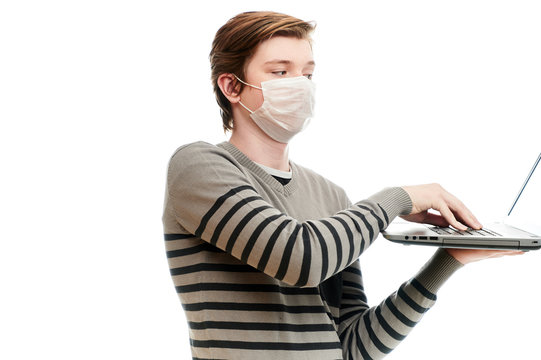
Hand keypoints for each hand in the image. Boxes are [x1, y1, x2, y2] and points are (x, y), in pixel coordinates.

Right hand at [400, 183, 523, 263]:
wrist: (393, 200)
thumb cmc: (404, 206)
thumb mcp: (424, 215)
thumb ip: (437, 219)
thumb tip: (449, 224)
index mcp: (435, 191)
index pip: (453, 203)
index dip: (463, 213)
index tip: (470, 222)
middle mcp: (438, 189)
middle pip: (459, 204)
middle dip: (469, 216)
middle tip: (478, 225)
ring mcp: (437, 192)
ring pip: (457, 206)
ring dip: (467, 218)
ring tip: (475, 227)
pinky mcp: (434, 198)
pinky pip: (447, 212)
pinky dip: (455, 221)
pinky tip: (462, 228)